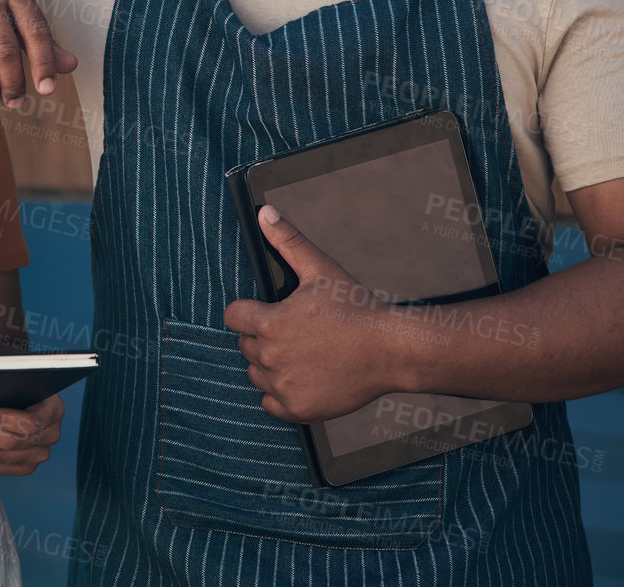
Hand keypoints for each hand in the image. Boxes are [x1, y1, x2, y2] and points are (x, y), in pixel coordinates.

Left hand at [223, 206, 404, 422]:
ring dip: (270, 366)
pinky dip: (281, 394)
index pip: (234, 317)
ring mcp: (283, 386)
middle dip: (263, 337)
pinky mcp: (297, 409)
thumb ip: (288, 241)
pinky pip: (270, 403)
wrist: (390, 351)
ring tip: (301, 354)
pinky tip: (302, 378)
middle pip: (246, 346)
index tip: (266, 311)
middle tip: (295, 332)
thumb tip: (265, 213)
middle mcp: (271, 357)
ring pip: (256, 374)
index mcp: (270, 323)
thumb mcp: (320, 269)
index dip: (249, 311)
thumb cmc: (356, 309)